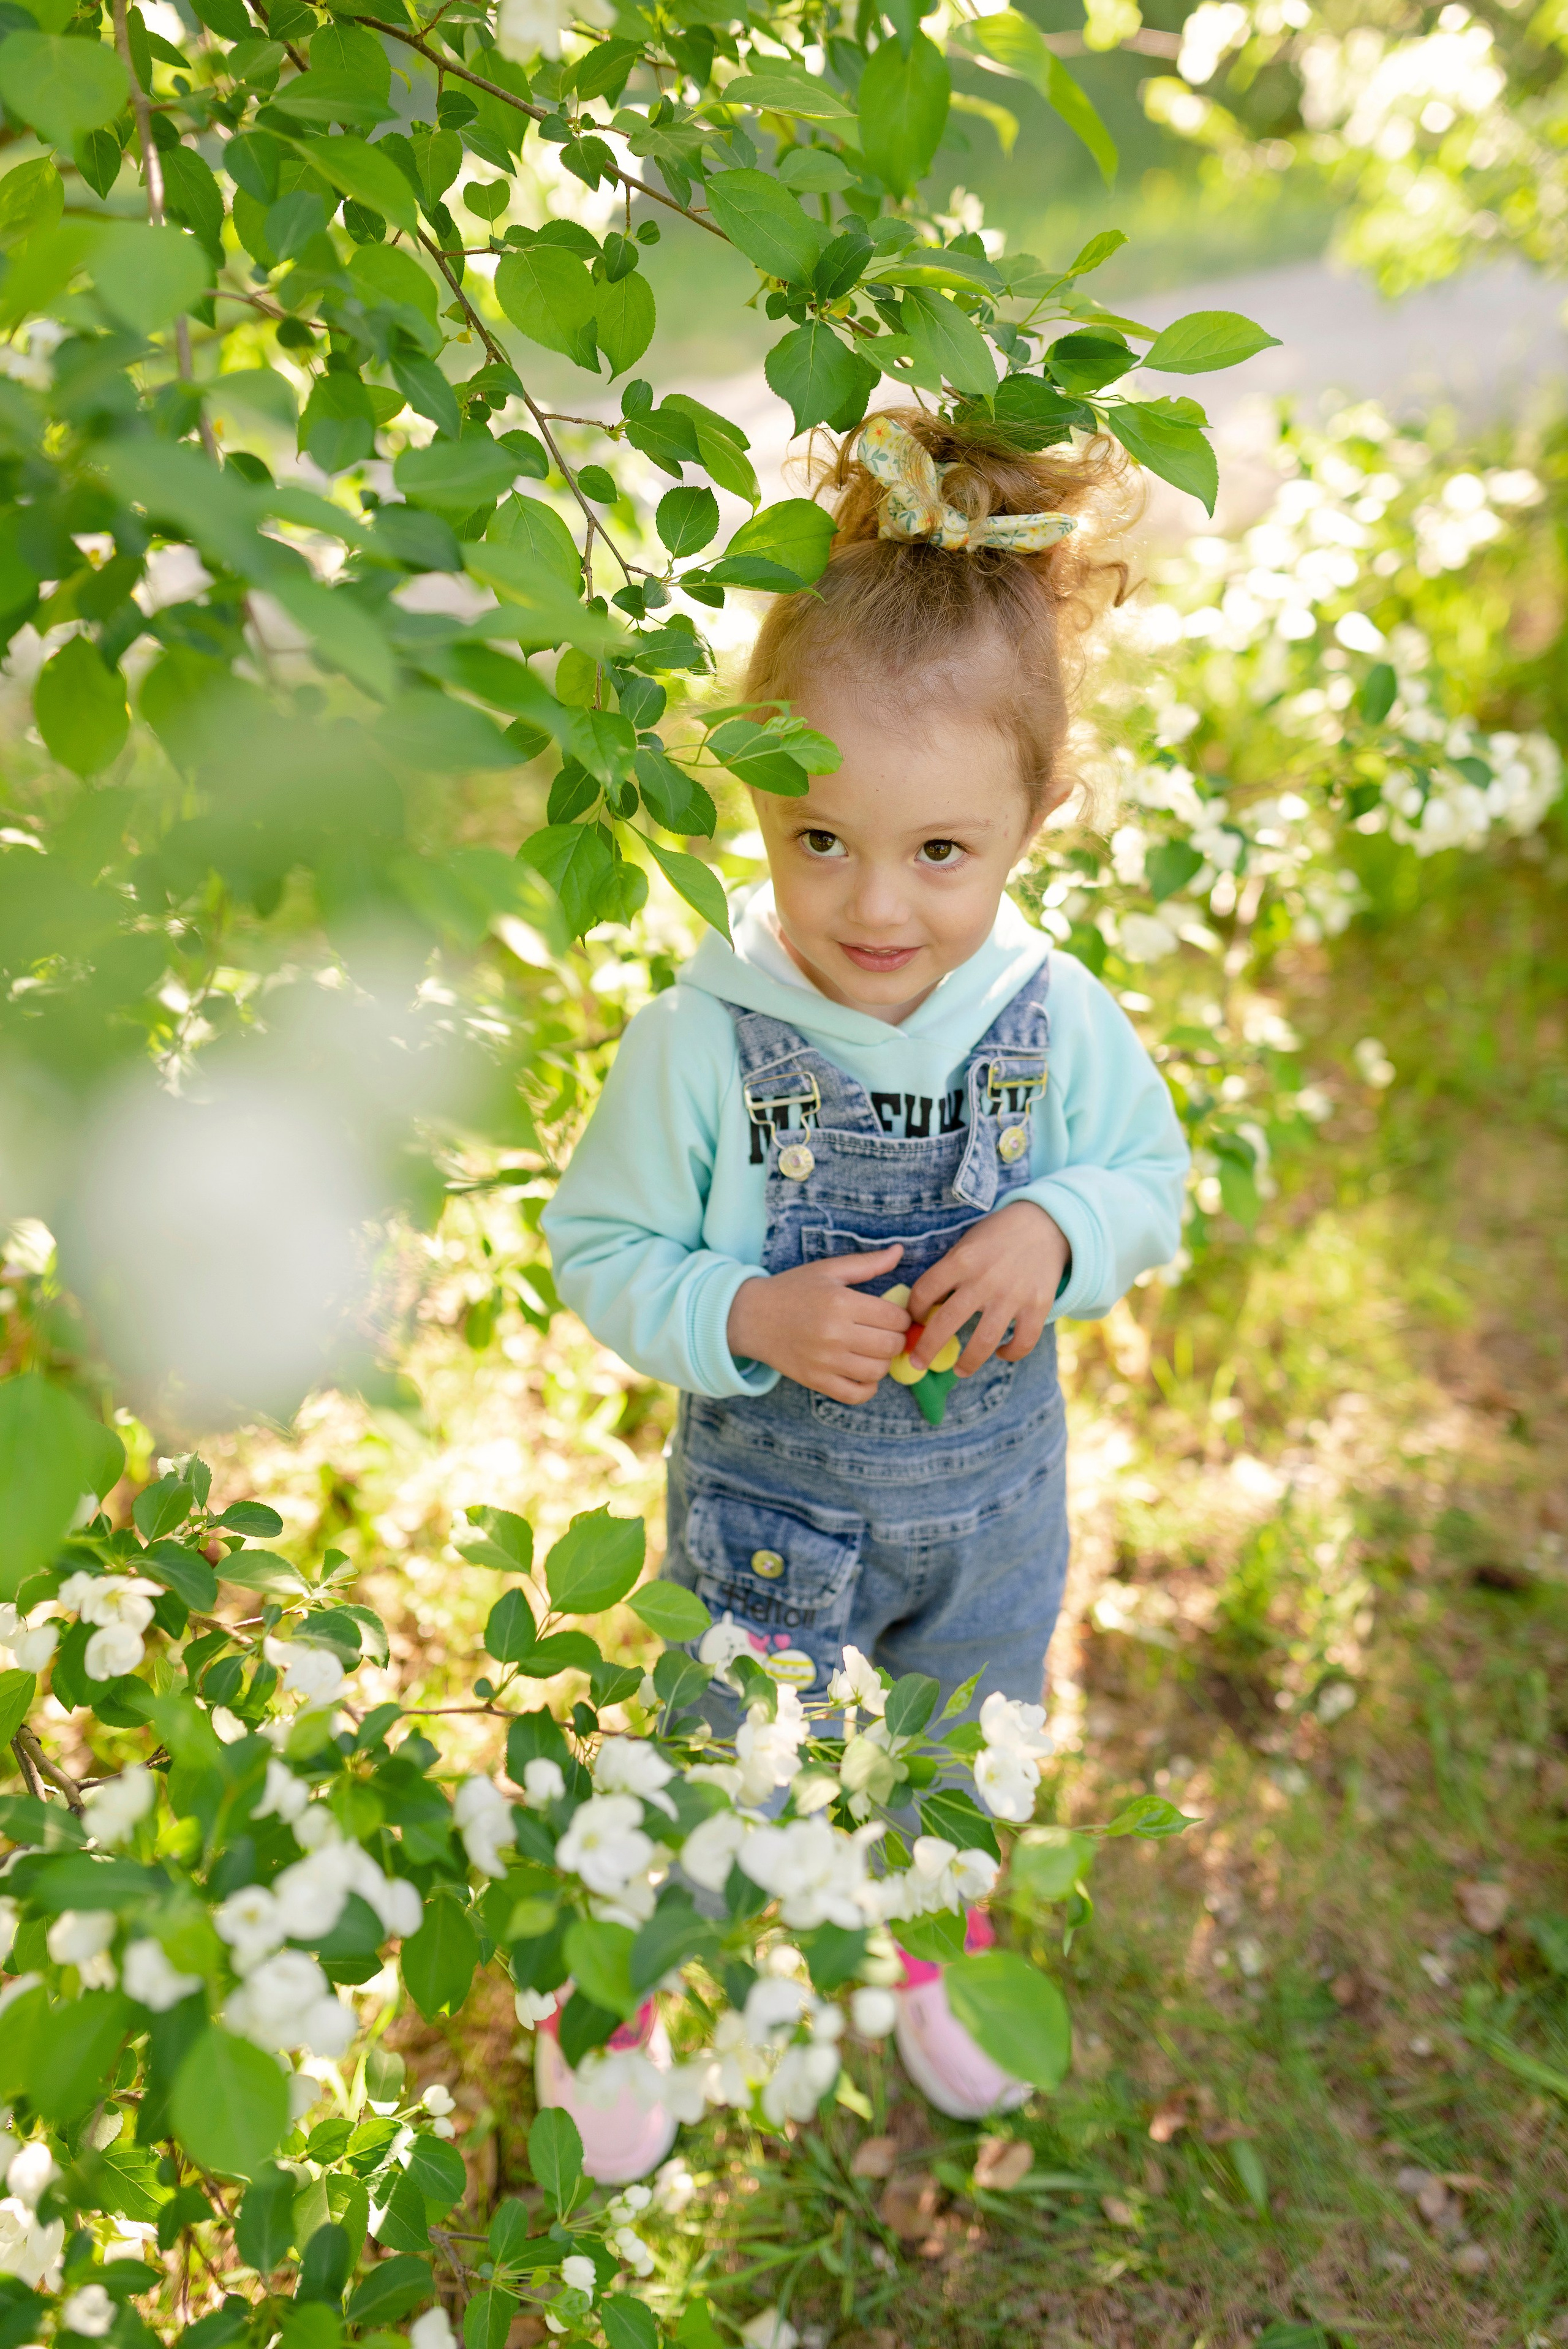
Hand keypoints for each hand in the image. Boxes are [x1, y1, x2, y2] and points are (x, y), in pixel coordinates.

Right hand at [727, 1244, 910, 1404]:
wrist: (750, 1317)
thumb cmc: (793, 1290)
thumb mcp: (828, 1270)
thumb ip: (867, 1263)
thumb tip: (899, 1251)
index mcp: (841, 1302)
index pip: (895, 1318)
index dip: (902, 1317)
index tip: (893, 1316)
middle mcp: (834, 1334)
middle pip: (891, 1345)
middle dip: (896, 1339)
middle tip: (885, 1332)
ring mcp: (825, 1361)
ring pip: (878, 1371)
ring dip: (883, 1361)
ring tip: (873, 1350)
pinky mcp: (816, 1381)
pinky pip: (856, 1395)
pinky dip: (868, 1387)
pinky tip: (862, 1372)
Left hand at [907, 1201, 1069, 1379]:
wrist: (1044, 1224)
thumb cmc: (997, 1236)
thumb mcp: (966, 1244)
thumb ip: (948, 1272)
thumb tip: (926, 1307)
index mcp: (961, 1260)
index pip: (924, 1292)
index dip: (912, 1311)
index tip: (912, 1321)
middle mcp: (984, 1280)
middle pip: (945, 1323)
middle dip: (926, 1349)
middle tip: (918, 1362)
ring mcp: (1012, 1295)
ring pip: (983, 1342)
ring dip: (967, 1363)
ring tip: (959, 1371)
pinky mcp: (1038, 1306)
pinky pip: (1022, 1342)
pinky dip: (1010, 1353)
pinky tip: (1000, 1353)